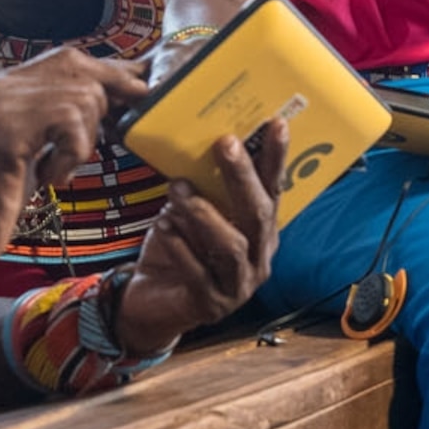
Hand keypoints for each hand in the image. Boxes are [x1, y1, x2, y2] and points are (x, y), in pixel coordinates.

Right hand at [0, 50, 148, 273]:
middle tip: (92, 143)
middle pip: (78, 67)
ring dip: (83, 141)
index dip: (110, 73)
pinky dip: (71, 156)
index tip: (139, 91)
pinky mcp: (4, 128)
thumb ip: (60, 121)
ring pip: (81, 96)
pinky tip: (49, 177)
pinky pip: (69, 122)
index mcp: (0, 87)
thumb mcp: (33, 151)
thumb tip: (118, 98)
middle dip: (104, 104)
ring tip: (57, 168)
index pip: (68, 59)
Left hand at [107, 125, 288, 353]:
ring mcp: (237, 286)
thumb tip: (197, 144)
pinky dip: (181, 246)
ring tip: (178, 189)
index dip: (276, 160)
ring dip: (204, 213)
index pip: (274, 191)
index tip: (275, 124)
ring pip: (231, 246)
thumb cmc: (178, 252)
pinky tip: (164, 226)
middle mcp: (258, 260)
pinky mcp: (210, 305)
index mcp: (261, 234)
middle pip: (259, 216)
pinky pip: (198, 272)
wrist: (151, 303)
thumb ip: (204, 190)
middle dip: (242, 177)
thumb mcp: (194, 214)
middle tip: (224, 144)